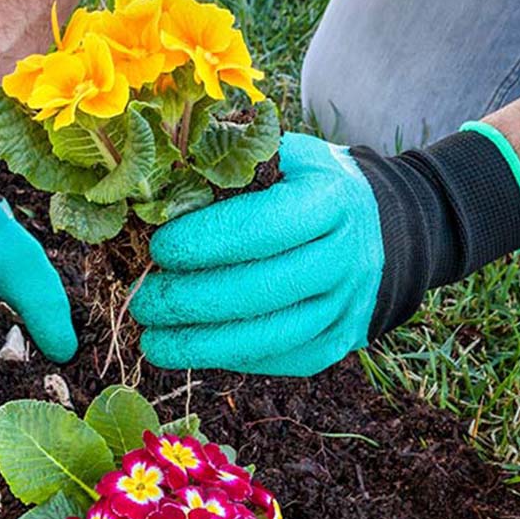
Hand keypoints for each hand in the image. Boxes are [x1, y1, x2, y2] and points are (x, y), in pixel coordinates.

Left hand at [131, 127, 519, 374]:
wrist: (377, 231)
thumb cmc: (311, 189)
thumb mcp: (285, 158)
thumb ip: (234, 165)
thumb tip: (161, 191)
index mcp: (330, 202)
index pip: (261, 228)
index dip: (203, 243)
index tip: (158, 250)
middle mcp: (345, 258)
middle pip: (259, 291)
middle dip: (189, 301)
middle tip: (142, 302)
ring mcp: (345, 307)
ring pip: (267, 337)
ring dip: (200, 345)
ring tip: (152, 341)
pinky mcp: (336, 343)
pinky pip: (278, 359)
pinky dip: (228, 358)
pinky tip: (191, 350)